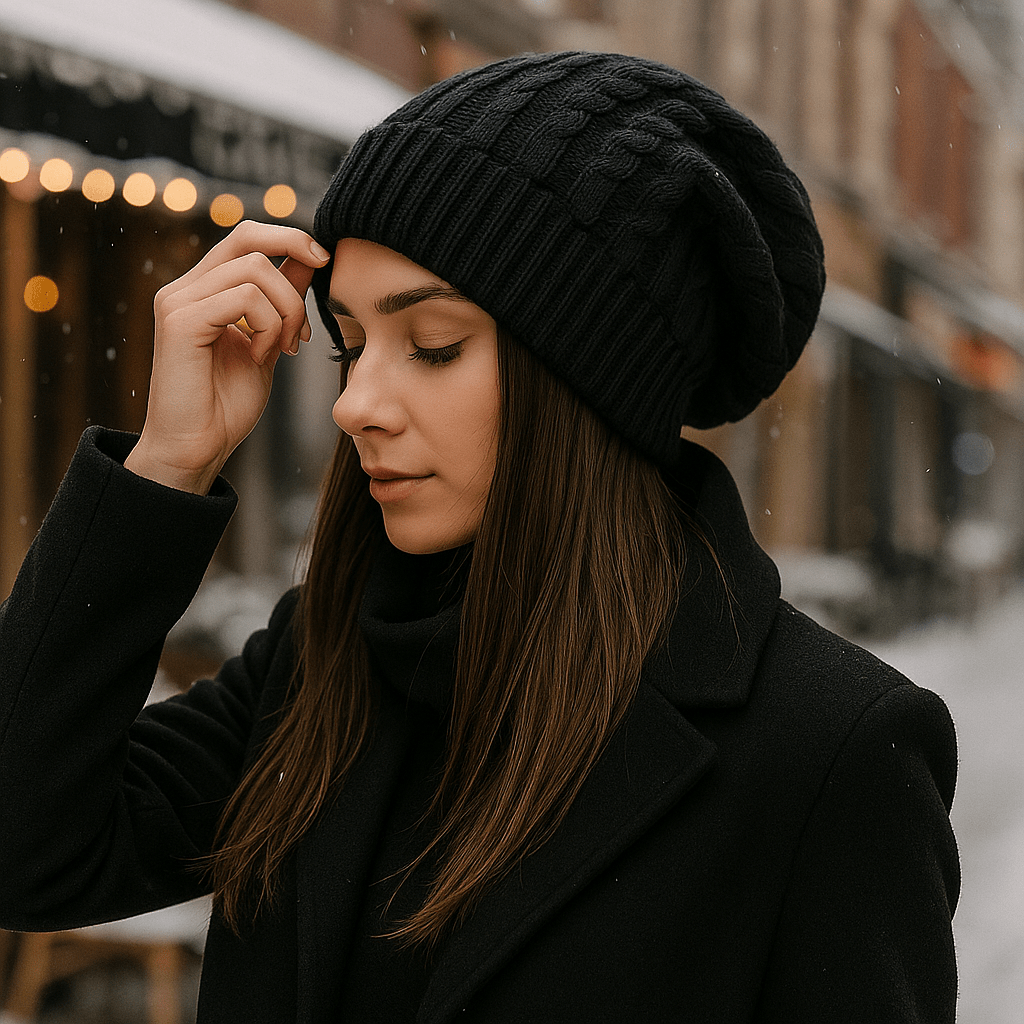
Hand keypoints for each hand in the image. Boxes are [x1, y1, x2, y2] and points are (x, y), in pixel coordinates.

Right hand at [124, 221, 330, 493]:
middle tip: (303, 332)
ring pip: (254, 270)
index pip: (246, 236)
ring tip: (281, 351)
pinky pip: (242, 298)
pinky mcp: (179, 320)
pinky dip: (265, 327)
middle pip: (249, 239)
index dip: (290, 239)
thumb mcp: (268, 343)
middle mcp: (185, 287)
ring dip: (285, 311)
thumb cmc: (226, 405)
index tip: (324, 261)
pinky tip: (260, 358)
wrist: (196, 448)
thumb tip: (309, 259)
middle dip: (294, 276)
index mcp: (203, 289)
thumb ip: (281, 302)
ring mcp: (178, 300)